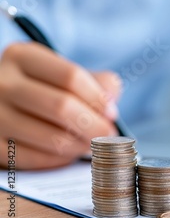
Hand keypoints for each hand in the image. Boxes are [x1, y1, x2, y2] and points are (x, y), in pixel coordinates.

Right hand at [0, 42, 121, 168]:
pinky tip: (71, 153)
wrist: (2, 106)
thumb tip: (110, 104)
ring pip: (52, 137)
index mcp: (22, 57)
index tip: (111, 113)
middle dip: (94, 125)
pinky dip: (62, 160)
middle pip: (62, 107)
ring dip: (82, 145)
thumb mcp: (63, 73)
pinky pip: (38, 159)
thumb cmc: (43, 89)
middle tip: (108, 135)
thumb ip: (95, 81)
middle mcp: (2, 83)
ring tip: (92, 144)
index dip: (98, 98)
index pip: (70, 77)